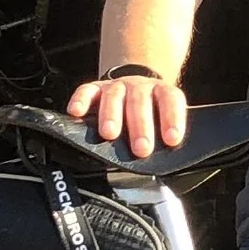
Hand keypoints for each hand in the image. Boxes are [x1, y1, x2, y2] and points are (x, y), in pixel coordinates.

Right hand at [64, 70, 188, 156]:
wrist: (136, 86)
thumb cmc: (152, 112)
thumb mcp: (164, 119)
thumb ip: (166, 135)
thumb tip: (171, 163)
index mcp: (162, 92)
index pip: (170, 101)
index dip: (172, 119)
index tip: (172, 139)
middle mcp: (139, 87)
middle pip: (139, 102)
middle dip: (140, 126)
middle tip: (141, 149)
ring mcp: (117, 86)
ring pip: (113, 97)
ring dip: (111, 115)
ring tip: (109, 134)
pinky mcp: (95, 88)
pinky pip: (86, 90)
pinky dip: (80, 100)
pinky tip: (76, 112)